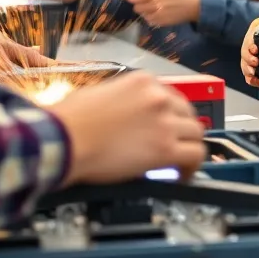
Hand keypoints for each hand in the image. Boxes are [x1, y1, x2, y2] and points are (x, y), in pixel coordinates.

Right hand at [48, 71, 205, 185]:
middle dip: (182, 128)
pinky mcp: (165, 148)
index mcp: (143, 82)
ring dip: (188, 146)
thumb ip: (122, 99)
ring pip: (196, 133)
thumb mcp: (99, 94)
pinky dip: (192, 167)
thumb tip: (127, 115)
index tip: (166, 126)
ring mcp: (165, 122)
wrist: (62, 141)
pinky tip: (182, 175)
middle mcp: (159, 97)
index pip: (170, 96)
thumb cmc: (68, 121)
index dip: (170, 114)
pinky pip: (195, 156)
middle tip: (175, 143)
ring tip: (179, 162)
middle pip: (187, 113)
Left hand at [129, 0, 200, 26]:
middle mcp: (155, 4)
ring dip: (145, 11)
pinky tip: (158, 13)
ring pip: (142, 15)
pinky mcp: (161, 22)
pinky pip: (149, 21)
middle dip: (138, 5)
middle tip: (144, 2)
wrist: (192, 5)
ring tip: (154, 8)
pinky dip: (151, 17)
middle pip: (136, 7)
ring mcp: (158, 14)